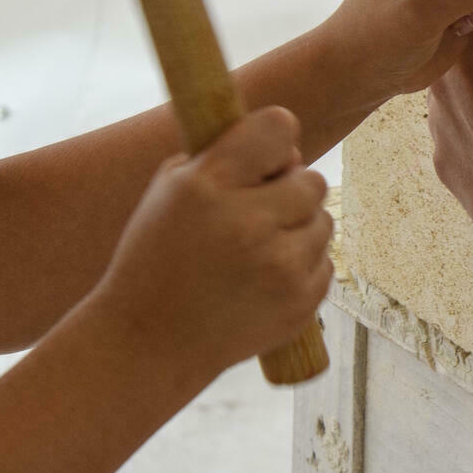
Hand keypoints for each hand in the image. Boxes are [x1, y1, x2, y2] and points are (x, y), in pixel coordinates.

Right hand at [87, 105, 332, 376]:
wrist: (148, 344)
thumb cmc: (156, 258)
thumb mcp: (168, 191)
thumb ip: (224, 155)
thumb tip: (290, 148)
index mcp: (210, 185)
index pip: (278, 128)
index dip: (275, 141)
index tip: (263, 161)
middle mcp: (248, 223)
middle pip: (312, 180)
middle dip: (289, 191)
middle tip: (257, 213)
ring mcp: (279, 267)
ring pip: (323, 222)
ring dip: (297, 230)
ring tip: (256, 251)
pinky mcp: (299, 303)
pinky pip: (324, 264)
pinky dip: (301, 268)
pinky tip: (262, 280)